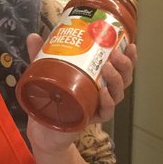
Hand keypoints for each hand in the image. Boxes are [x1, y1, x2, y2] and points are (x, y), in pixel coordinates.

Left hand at [24, 32, 137, 152]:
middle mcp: (103, 91)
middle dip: (124, 65)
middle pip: (124, 78)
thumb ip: (41, 54)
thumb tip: (33, 35)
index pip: (120, 66)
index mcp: (98, 77)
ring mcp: (98, 106)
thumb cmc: (51, 97)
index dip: (129, 57)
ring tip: (107, 67)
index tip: (129, 44)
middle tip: (115, 54)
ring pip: (117, 93)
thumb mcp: (46, 71)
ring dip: (115, 79)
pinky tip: (103, 92)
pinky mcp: (91, 119)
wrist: (43, 128)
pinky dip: (107, 102)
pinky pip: (106, 112)